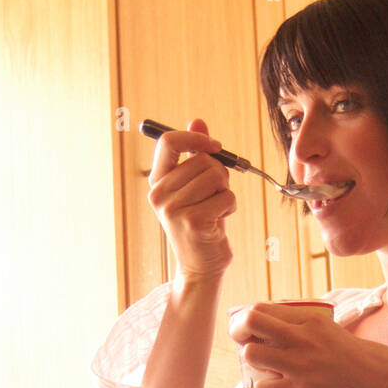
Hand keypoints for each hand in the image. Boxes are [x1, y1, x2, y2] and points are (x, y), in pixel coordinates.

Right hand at [147, 117, 236, 280]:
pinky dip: (230, 208)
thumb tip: (197, 121)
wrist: (200, 266)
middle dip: (219, 175)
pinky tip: (219, 222)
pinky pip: (227, 197)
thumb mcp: (195, 186)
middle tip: (214, 196)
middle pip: (203, 160)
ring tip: (215, 210)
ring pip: (217, 177)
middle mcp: (159, 194)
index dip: (196, 138)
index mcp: (157, 182)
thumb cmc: (200, 223)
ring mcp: (174, 209)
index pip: (169, 141)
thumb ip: (194, 154)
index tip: (214, 146)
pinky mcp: (193, 221)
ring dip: (225, 192)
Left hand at [228, 302, 387, 387]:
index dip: (249, 319)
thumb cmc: (367, 361)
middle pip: (250, 321)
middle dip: (239, 332)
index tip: (250, 331)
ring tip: (264, 370)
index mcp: (312, 320)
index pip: (263, 308)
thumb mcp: (336, 333)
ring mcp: (301, 365)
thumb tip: (287, 333)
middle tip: (245, 345)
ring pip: (251, 354)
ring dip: (251, 363)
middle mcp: (302, 337)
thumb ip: (311, 331)